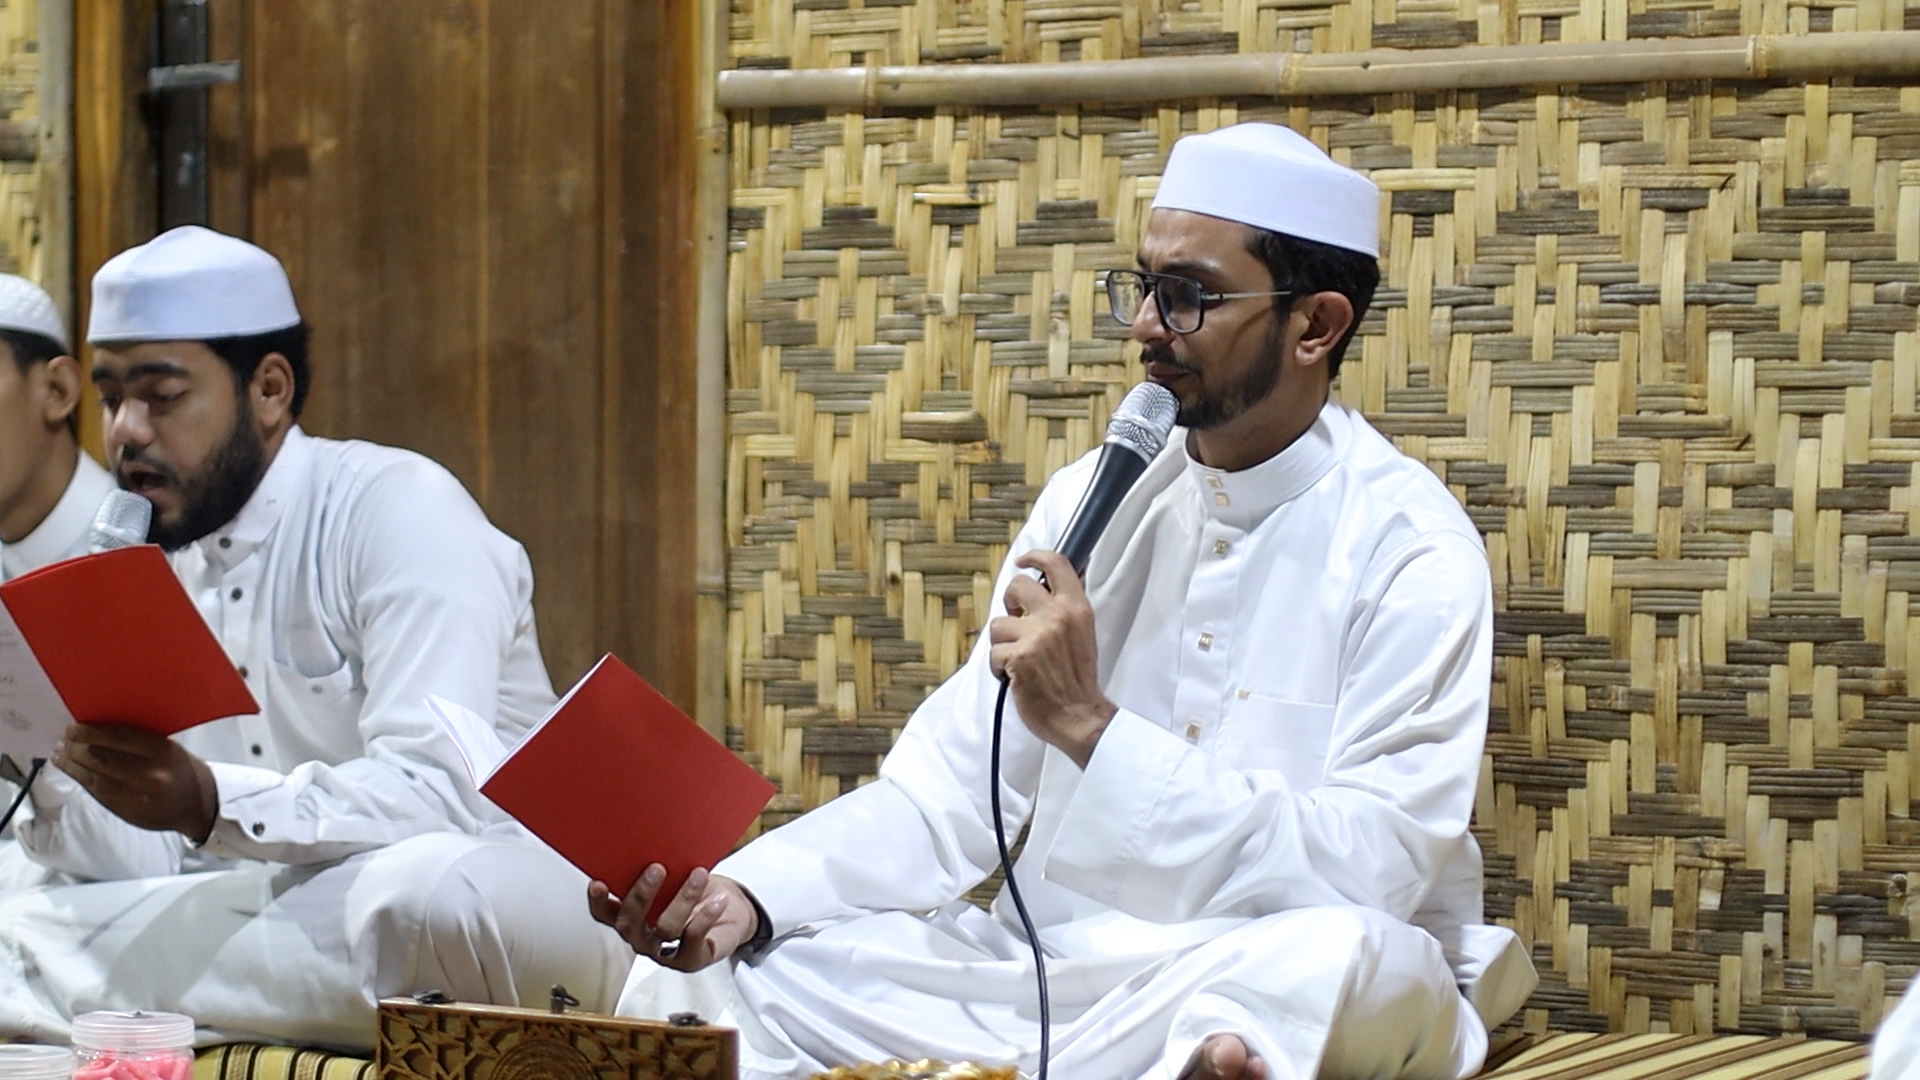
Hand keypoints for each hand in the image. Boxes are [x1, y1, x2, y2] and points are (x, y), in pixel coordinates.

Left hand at [55, 724, 217, 841]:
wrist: (197, 804)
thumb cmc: (180, 768)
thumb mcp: (168, 747)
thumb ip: (138, 741)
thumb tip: (97, 731)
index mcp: (163, 752)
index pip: (120, 739)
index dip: (92, 733)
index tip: (72, 729)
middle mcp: (151, 775)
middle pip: (103, 760)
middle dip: (78, 749)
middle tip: (64, 741)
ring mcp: (139, 797)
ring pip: (96, 780)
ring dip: (74, 766)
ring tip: (60, 755)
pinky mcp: (128, 813)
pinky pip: (99, 796)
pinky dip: (83, 782)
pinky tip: (74, 772)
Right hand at [588, 865, 757, 971]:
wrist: (731, 913)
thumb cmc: (695, 892)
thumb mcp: (675, 878)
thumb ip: (661, 870)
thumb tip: (656, 842)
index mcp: (631, 917)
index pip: (605, 913)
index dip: (598, 901)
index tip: (598, 882)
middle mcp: (642, 938)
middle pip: (630, 924)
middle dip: (642, 895)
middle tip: (657, 868)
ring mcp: (664, 953)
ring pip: (666, 929)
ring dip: (683, 899)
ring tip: (699, 875)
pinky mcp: (690, 960)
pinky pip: (694, 939)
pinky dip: (706, 916)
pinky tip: (719, 899)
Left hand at [988, 549, 1116, 767]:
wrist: (1079, 716)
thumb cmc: (1078, 679)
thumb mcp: (1084, 633)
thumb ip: (1069, 607)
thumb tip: (1060, 578)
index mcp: (1077, 608)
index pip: (1056, 564)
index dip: (1035, 556)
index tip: (1024, 561)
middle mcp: (1057, 616)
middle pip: (1018, 586)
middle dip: (1011, 604)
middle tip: (1018, 622)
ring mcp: (1036, 636)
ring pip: (999, 623)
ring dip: (1004, 644)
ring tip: (1021, 660)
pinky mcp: (1018, 656)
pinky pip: (993, 652)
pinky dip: (999, 668)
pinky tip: (1016, 676)